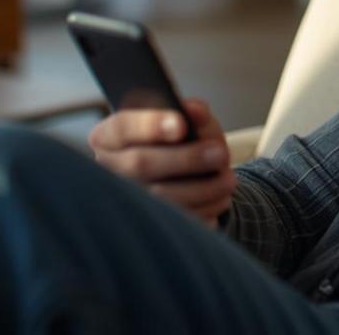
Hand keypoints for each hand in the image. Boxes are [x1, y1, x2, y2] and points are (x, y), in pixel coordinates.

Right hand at [88, 98, 237, 226]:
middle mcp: (109, 170)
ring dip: (202, 189)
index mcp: (110, 137)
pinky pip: (174, 223)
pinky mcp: (144, 227)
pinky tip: (220, 199)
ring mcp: (123, 202)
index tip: (181, 124)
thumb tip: (194, 110)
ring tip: (228, 180)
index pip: (122, 127)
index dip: (150, 125)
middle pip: (140, 164)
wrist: (183, 179)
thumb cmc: (180, 143)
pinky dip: (203, 211)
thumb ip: (193, 113)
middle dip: (186, 159)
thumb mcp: (190, 123)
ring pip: (159, 198)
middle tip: (221, 153)